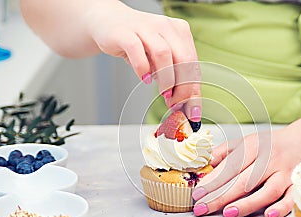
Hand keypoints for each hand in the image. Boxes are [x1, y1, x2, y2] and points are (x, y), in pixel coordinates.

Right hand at [85, 1, 200, 120]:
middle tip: (177, 104)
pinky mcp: (125, 33)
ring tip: (164, 94)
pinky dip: (143, 68)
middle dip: (183, 87)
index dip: (194, 89)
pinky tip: (145, 79)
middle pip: (184, 58)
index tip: (192, 111)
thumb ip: (174, 77)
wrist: (107, 21)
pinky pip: (136, 51)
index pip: (193, 63)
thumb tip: (185, 104)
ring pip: (163, 54)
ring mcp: (145, 27)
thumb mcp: (160, 60)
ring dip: (166, 79)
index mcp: (180, 31)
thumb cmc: (138, 43)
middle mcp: (165, 26)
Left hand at [192, 129, 300, 216]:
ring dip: (247, 204)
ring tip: (227, 213)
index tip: (197, 194)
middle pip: (243, 181)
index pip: (229, 167)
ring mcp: (285, 173)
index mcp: (253, 147)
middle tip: (202, 208)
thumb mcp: (245, 142)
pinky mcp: (298, 185)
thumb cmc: (269, 145)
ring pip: (266, 191)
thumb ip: (222, 153)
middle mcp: (269, 160)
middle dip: (220, 196)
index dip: (211, 181)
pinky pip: (292, 199)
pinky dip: (281, 208)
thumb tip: (201, 164)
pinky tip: (268, 215)